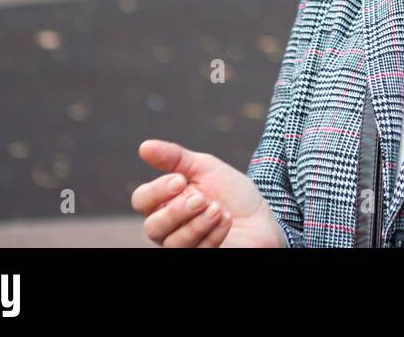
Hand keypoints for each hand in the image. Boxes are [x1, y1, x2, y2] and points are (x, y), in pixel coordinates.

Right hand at [132, 139, 287, 247]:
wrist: (261, 215)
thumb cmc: (230, 192)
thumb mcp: (205, 168)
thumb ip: (176, 158)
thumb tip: (144, 147)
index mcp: (165, 202)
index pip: (142, 200)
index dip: (156, 191)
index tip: (181, 180)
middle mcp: (169, 228)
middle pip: (152, 227)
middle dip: (176, 212)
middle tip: (200, 198)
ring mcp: (185, 246)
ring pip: (174, 243)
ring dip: (198, 223)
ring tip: (218, 208)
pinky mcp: (202, 256)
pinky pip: (198, 252)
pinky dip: (213, 234)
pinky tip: (227, 220)